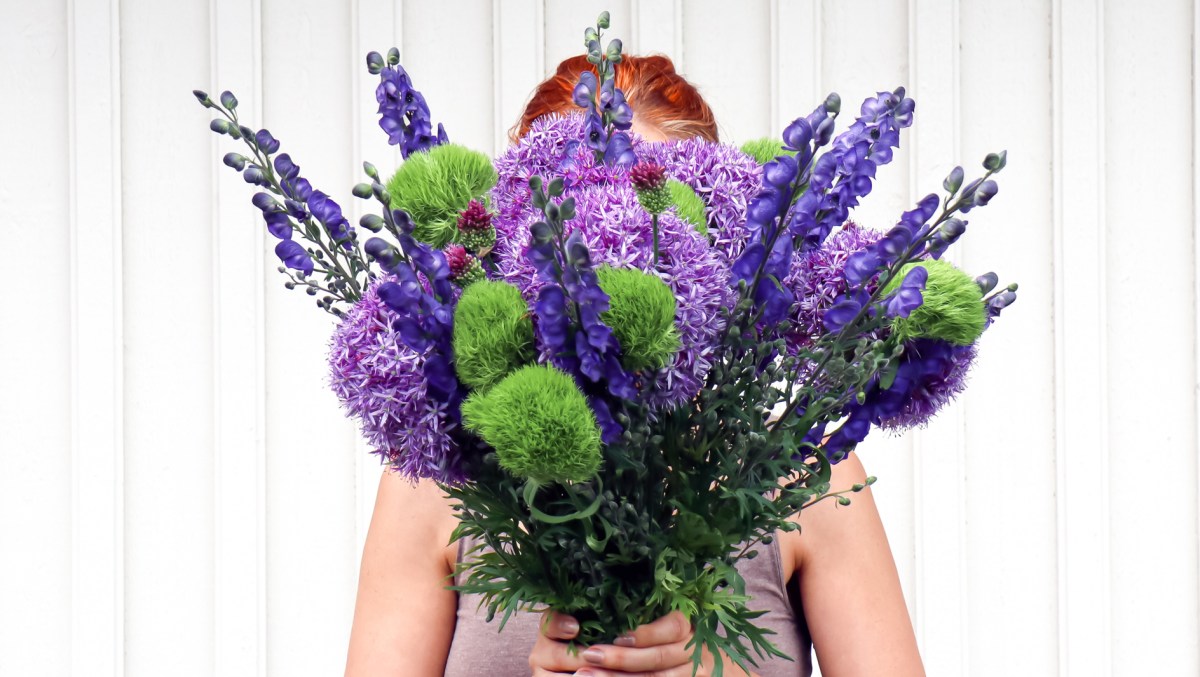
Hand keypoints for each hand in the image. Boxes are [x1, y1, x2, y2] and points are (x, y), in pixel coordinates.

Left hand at [529, 610, 756, 676]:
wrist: (722, 673)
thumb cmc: (689, 636)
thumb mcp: (679, 617)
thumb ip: (655, 608)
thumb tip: (615, 578)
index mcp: (689, 626)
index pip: (673, 628)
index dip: (647, 634)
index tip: (619, 635)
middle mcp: (692, 652)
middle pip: (658, 658)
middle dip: (622, 659)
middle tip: (589, 653)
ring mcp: (690, 675)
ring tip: (585, 674)